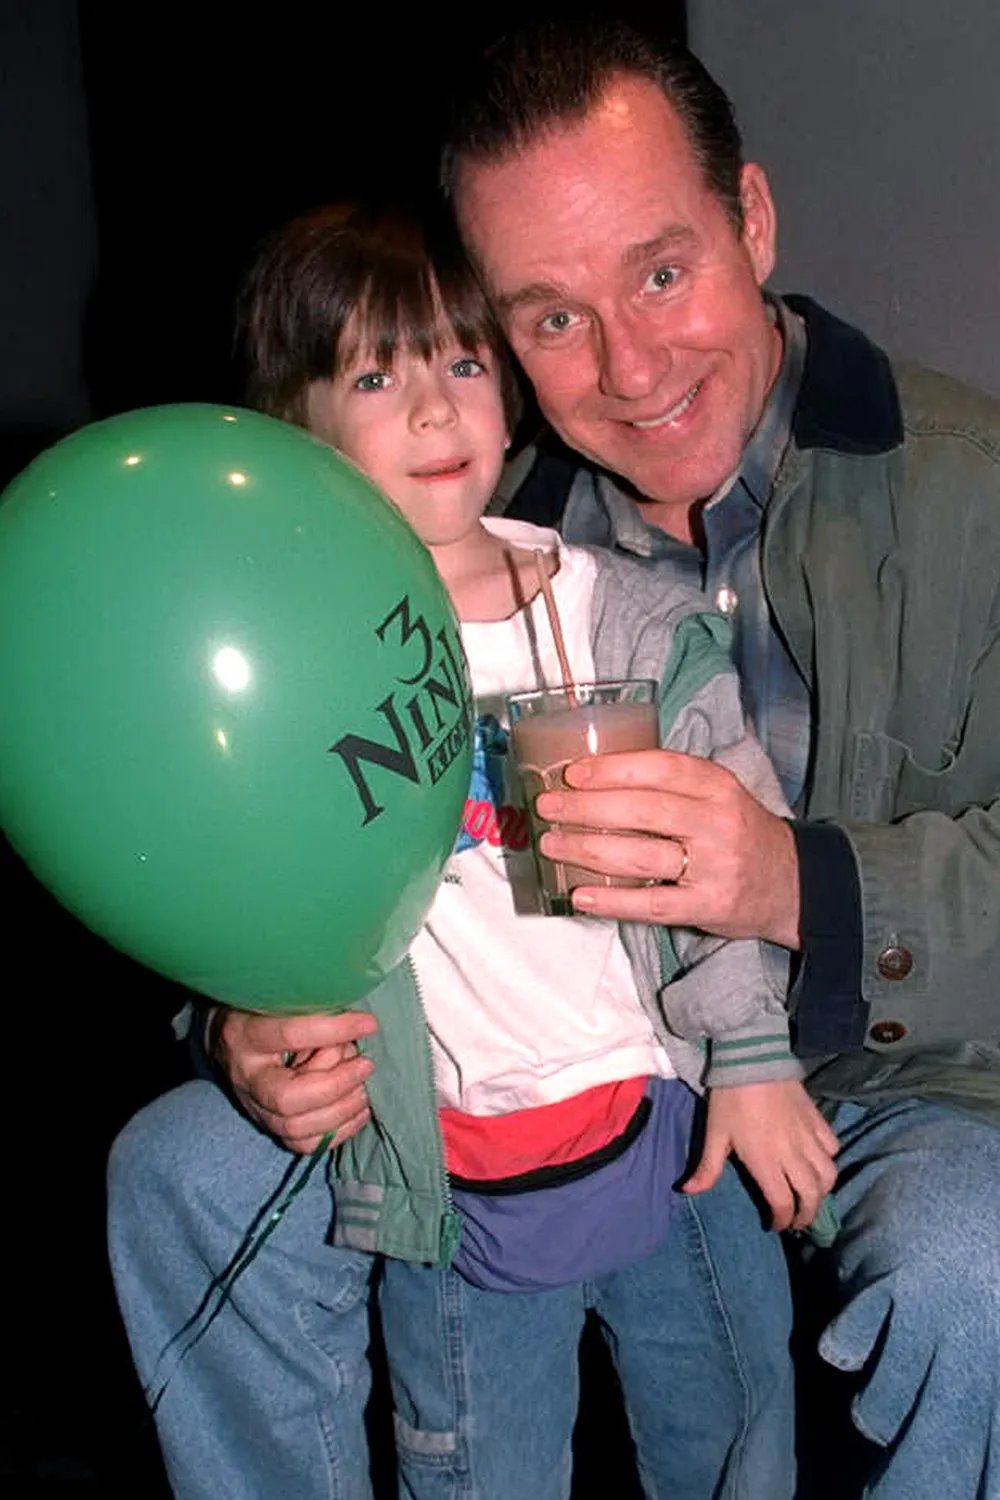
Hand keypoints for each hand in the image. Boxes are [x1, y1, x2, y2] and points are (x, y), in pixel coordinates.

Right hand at [213, 1008, 378, 1153]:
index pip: (290, 1034)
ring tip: (365, 1089)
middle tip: (366, 1065)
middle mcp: (246, 1078)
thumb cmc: (265, 1011)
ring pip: (296, 1128)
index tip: (369, 1024)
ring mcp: (255, 1108)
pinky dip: (339, 1131)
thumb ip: (316, 1009)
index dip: (334, 1030)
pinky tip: (359, 1110)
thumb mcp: (284, 999)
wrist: (231, 1040)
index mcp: (246, 1035)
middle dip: (336, 1085)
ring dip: (341, 1110)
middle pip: (287, 1098)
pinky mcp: (270, 1127)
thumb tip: (357, 1025)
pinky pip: (304, 1145)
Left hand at [536, 749, 800, 947]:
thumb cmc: (737, 832)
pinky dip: (613, 901)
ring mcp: (715, 867)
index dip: (612, 769)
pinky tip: (580, 894)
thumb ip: (669, 785)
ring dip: (587, 850)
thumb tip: (594, 779)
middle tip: (549, 808)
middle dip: (586, 808)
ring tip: (552, 845)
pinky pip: (652, 905)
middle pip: (642, 810)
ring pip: (641, 856)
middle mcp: (718, 823)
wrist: (791, 883)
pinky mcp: (709, 906)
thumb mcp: (717, 795)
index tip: (572, 774)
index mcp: (717, 786)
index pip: (659, 769)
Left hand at [683, 1080, 839, 1230]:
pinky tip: (818, 1161)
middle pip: (812, 1196)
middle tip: (798, 1221)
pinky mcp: (818, 1120)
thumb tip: (688, 1191)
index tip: (776, 1225)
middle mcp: (793, 1154)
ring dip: (822, 1191)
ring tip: (810, 1196)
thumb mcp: (715, 1134)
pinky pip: (832, 1147)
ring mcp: (809, 1137)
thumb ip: (707, 1167)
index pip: (783, 1203)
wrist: (752, 1059)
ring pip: (828, 1175)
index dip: (783, 1220)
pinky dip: (828, 1160)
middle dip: (807, 1215)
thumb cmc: (730, 1098)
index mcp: (766, 1162)